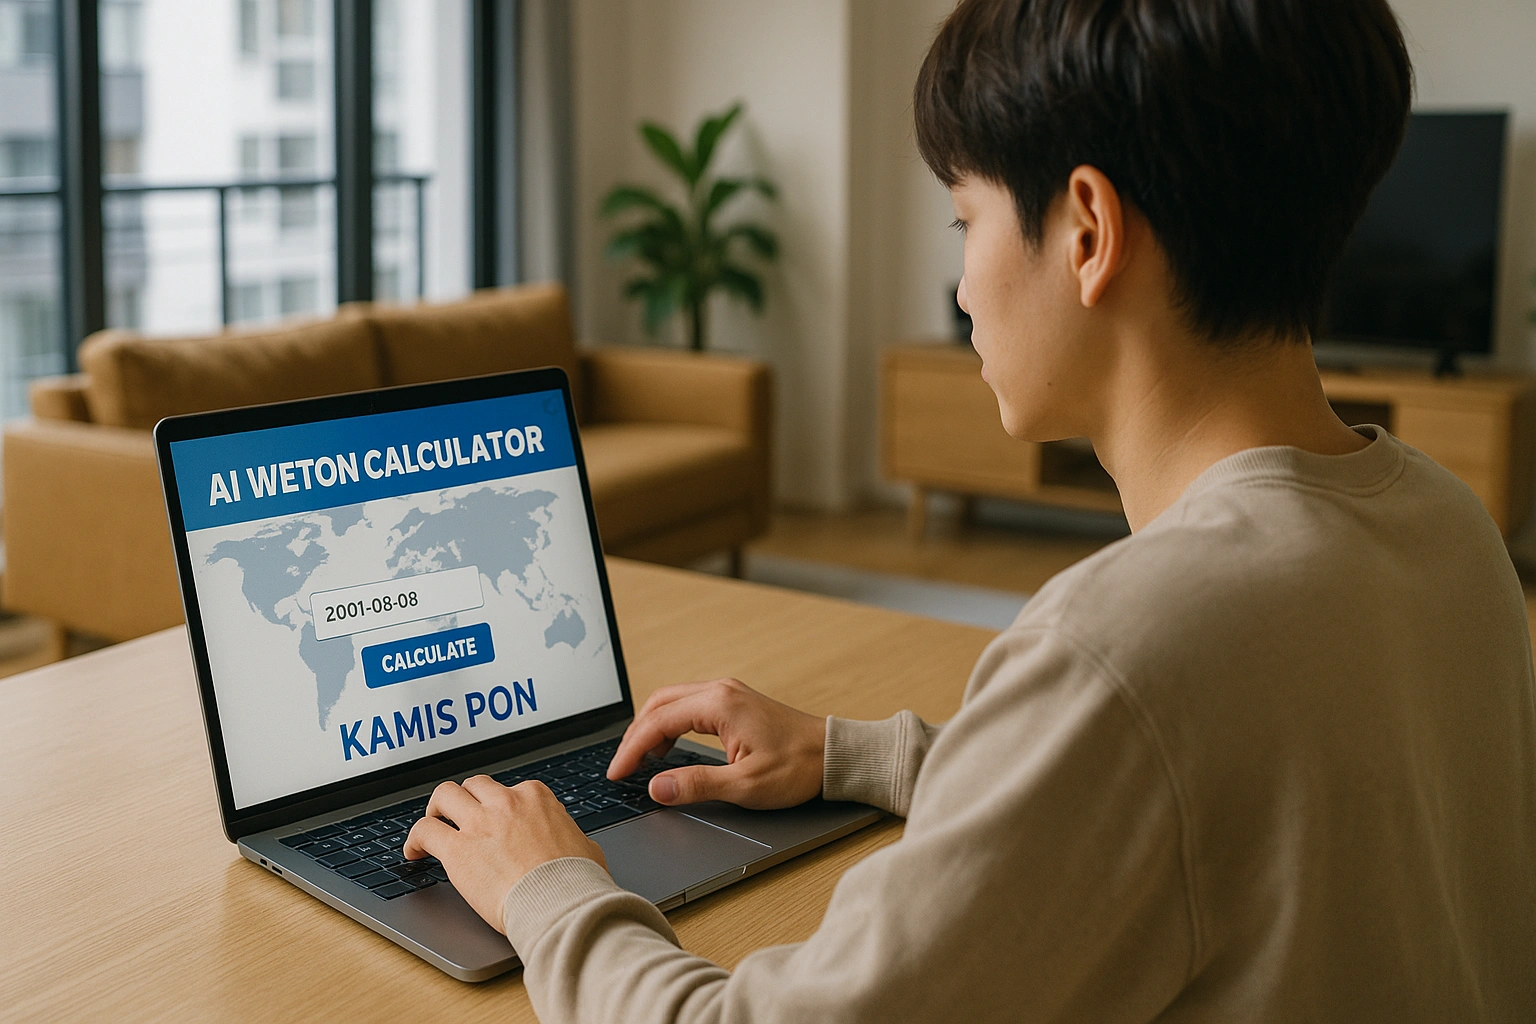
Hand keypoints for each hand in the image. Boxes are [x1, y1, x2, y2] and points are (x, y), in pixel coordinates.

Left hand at [403, 776, 606, 933]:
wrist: (559, 903)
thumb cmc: (576, 881)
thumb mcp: (586, 847)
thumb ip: (572, 838)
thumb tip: (576, 845)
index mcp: (536, 798)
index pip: (511, 790)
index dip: (502, 807)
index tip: (498, 823)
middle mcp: (505, 803)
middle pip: (475, 785)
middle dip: (467, 800)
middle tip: (460, 817)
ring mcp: (479, 823)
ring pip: (444, 795)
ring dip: (437, 809)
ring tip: (433, 825)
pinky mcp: (458, 849)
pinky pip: (424, 831)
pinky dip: (415, 839)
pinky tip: (414, 852)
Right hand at [607, 677, 825, 809]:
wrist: (834, 755)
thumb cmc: (798, 768)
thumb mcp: (745, 786)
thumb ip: (697, 785)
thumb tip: (657, 788)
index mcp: (719, 704)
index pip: (657, 722)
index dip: (631, 750)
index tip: (616, 773)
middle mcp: (721, 690)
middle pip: (659, 704)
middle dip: (635, 735)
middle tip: (622, 766)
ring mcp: (728, 693)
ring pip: (672, 701)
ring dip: (652, 728)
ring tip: (641, 761)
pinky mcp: (735, 702)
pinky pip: (690, 705)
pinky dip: (670, 724)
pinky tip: (669, 748)